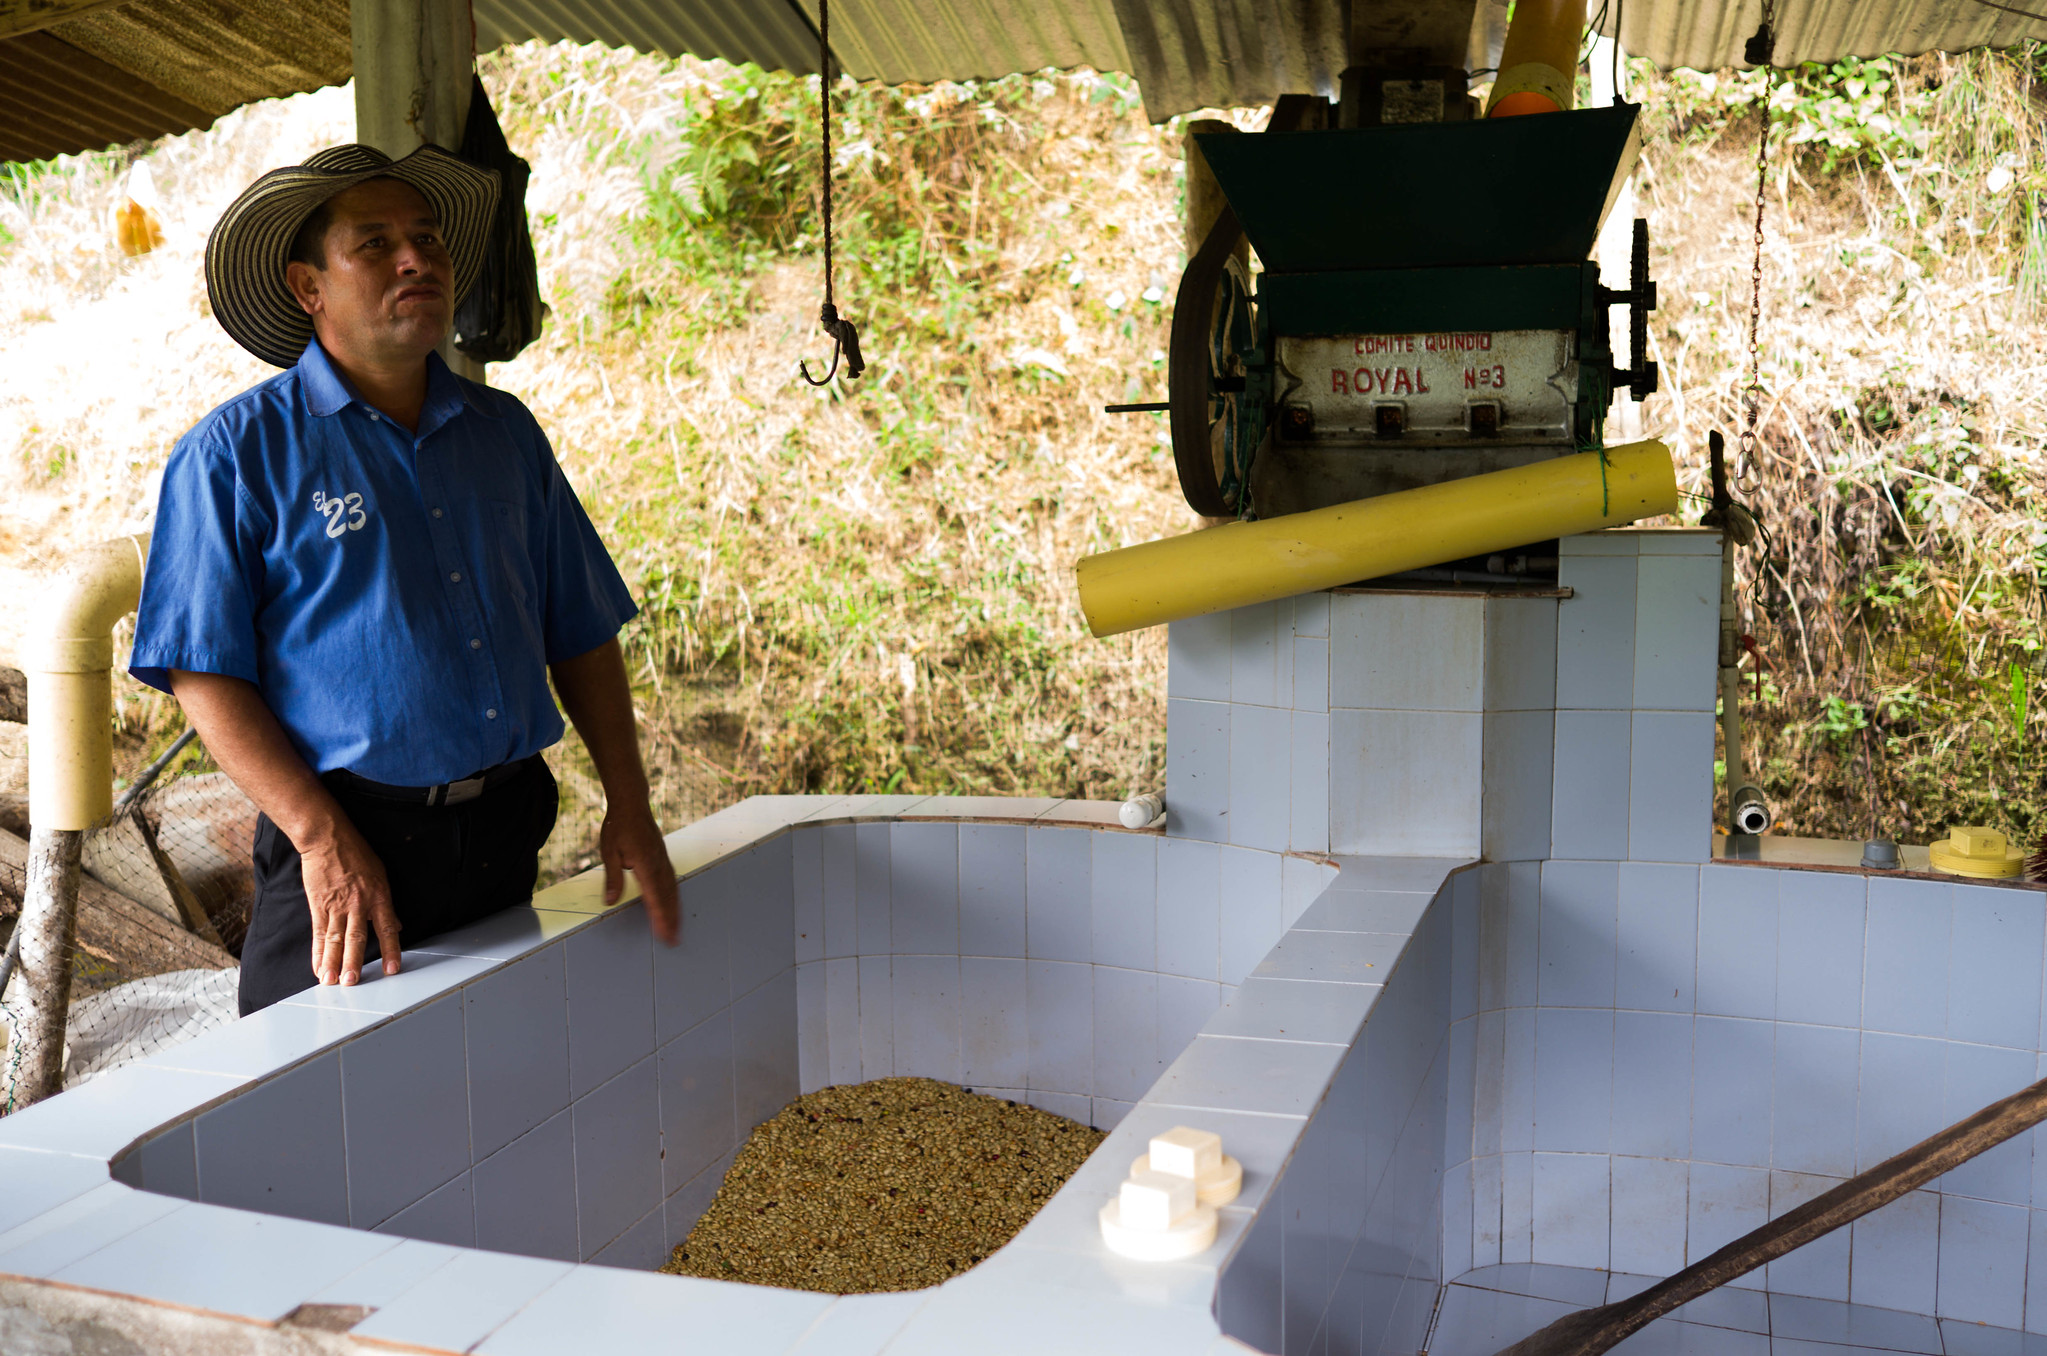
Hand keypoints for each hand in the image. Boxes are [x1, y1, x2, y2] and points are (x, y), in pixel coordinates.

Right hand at [299, 821, 401, 984]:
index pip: (387, 928)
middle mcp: (358, 904)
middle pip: (357, 938)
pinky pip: (319, 933)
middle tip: (352, 982)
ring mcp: (336, 905)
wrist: (327, 838)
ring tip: (331, 981)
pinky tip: (318, 967)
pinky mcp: (318, 905)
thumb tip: (397, 924)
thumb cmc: (356, 854)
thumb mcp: (381, 875)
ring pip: (335, 939)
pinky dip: (318, 952)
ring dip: (332, 962)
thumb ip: (387, 904)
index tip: (392, 969)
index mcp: (379, 896)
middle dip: (354, 962)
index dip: (391, 950)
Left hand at [601, 804, 678, 944]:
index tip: (664, 934)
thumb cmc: (618, 827)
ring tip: (676, 928)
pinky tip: (673, 903)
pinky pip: (672, 881)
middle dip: (671, 920)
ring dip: (675, 910)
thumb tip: (610, 901)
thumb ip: (613, 878)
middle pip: (668, 897)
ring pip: (672, 890)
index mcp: (646, 865)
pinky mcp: (663, 858)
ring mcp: (663, 861)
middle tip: (674, 940)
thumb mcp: (608, 852)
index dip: (660, 917)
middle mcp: (659, 865)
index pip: (655, 897)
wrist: (631, 805)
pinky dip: (674, 897)